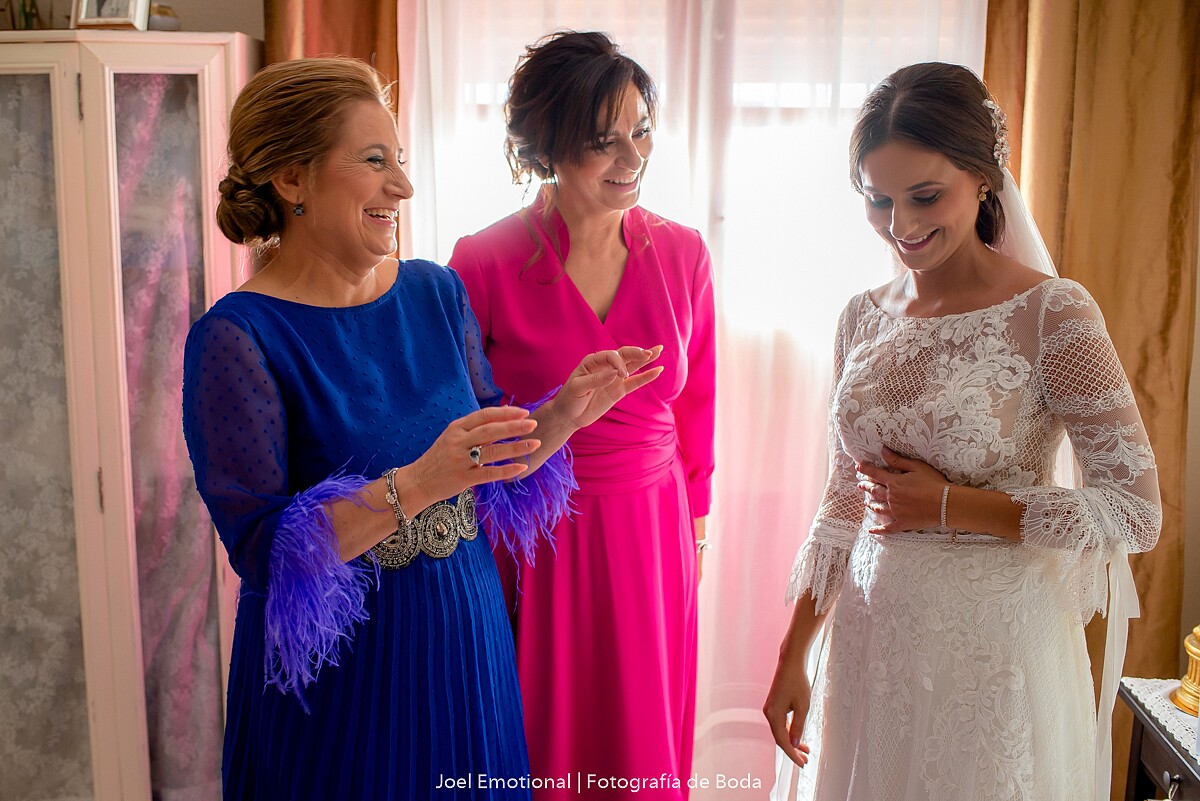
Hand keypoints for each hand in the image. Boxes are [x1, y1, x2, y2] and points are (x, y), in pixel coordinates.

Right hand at [410, 406, 540, 504]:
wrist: (418, 481)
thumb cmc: (441, 457)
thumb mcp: (454, 437)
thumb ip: (477, 428)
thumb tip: (505, 414)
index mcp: (457, 428)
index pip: (484, 416)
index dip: (505, 413)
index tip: (524, 412)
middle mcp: (458, 442)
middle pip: (490, 431)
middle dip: (514, 427)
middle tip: (534, 424)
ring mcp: (460, 461)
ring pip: (492, 451)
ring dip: (516, 447)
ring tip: (535, 444)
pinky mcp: (463, 479)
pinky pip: (489, 473)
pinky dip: (506, 470)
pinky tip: (521, 467)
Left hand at [551, 346, 663, 429]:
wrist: (568, 415)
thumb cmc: (569, 399)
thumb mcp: (578, 388)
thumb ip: (596, 380)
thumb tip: (615, 374)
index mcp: (593, 361)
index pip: (611, 356)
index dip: (619, 363)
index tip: (621, 374)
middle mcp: (605, 366)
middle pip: (624, 355)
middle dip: (637, 353)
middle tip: (649, 353)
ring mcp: (613, 378)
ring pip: (632, 365)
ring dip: (645, 358)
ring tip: (659, 350)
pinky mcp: (619, 390)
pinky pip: (635, 382)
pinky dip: (646, 377)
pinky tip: (658, 370)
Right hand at [763, 646, 812, 766]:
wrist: (790, 662)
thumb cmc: (797, 682)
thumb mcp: (803, 706)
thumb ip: (798, 726)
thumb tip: (794, 743)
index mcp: (773, 715)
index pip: (783, 741)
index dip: (792, 755)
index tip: (802, 764)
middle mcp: (769, 713)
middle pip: (780, 738)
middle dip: (793, 750)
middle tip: (806, 760)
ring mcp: (770, 708)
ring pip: (780, 731)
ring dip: (792, 741)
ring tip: (805, 750)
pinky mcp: (774, 704)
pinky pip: (780, 723)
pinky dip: (789, 731)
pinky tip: (797, 735)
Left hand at [855, 446, 947, 533]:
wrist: (945, 503)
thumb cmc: (933, 483)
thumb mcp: (916, 467)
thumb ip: (898, 460)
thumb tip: (883, 450)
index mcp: (894, 483)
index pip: (875, 474)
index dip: (866, 469)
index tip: (858, 466)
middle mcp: (891, 497)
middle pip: (874, 491)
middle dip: (866, 487)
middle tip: (860, 485)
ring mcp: (895, 512)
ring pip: (878, 508)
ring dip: (871, 504)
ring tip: (866, 503)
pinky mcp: (902, 523)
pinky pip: (887, 528)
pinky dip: (878, 530)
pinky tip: (871, 531)